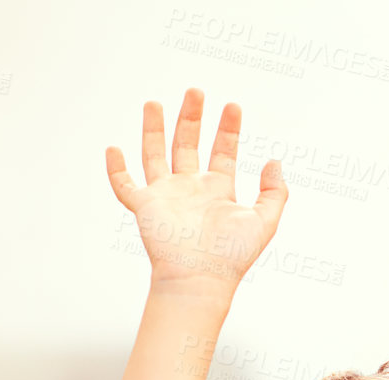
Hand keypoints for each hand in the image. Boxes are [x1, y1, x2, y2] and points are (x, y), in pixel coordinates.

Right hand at [106, 89, 288, 297]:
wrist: (201, 278)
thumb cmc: (232, 257)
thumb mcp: (264, 221)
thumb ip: (274, 192)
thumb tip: (274, 161)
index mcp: (218, 191)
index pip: (223, 151)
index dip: (228, 129)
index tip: (233, 106)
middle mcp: (191, 189)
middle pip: (188, 144)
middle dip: (191, 118)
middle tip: (195, 91)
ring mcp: (166, 196)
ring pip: (155, 155)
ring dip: (154, 129)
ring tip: (154, 103)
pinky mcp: (145, 207)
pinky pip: (125, 185)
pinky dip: (117, 169)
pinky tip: (114, 149)